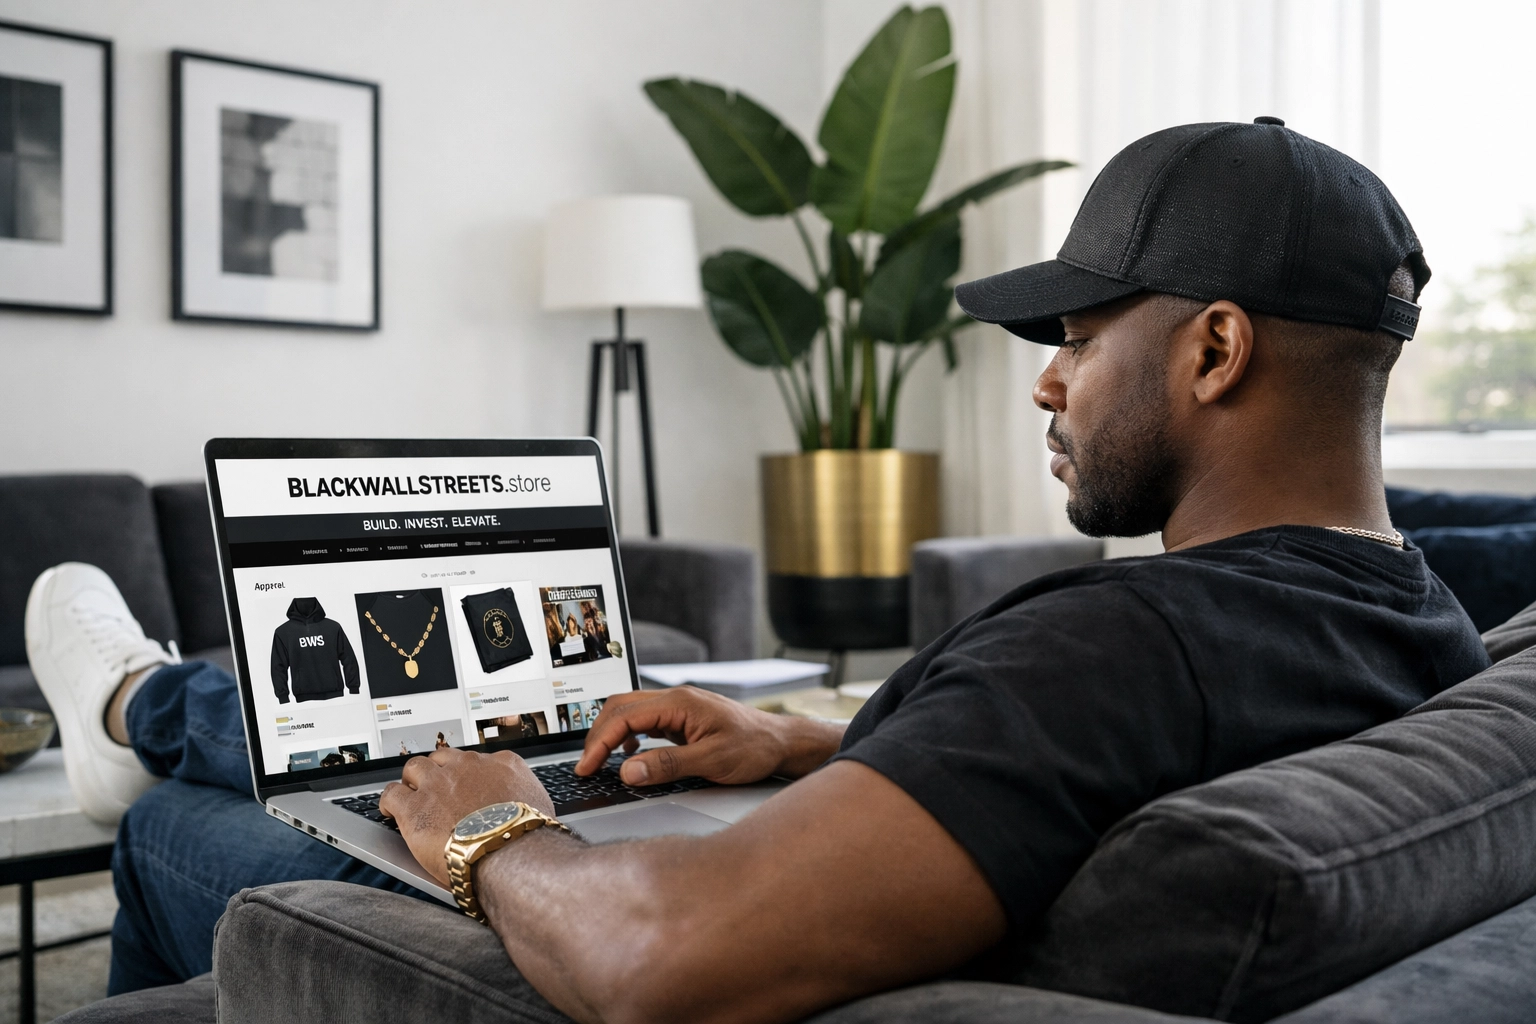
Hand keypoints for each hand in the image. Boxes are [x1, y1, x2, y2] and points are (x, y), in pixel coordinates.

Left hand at [379, 748, 554, 886]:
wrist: (510, 853)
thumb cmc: (529, 837)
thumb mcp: (540, 805)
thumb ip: (526, 795)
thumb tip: (528, 804)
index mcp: (501, 764)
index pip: (477, 758)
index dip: (467, 773)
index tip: (465, 784)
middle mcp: (468, 767)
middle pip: (443, 757)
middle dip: (437, 771)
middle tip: (435, 788)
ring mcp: (438, 784)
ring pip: (414, 768)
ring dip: (412, 780)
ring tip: (410, 793)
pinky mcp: (414, 808)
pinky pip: (391, 794)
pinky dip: (388, 800)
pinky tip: (388, 808)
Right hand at [575, 687, 841, 786]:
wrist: (782, 742)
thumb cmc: (755, 747)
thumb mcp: (712, 761)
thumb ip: (668, 765)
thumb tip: (628, 771)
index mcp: (680, 703)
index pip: (624, 716)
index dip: (599, 742)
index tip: (587, 766)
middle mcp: (676, 700)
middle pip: (620, 708)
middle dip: (597, 735)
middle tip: (586, 766)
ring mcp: (679, 708)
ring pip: (631, 713)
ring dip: (611, 734)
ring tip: (600, 762)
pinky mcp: (683, 719)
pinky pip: (646, 722)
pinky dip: (629, 736)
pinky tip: (632, 755)